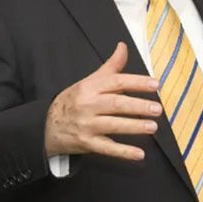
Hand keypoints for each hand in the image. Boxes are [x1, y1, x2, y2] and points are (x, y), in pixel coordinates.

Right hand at [45, 42, 161, 159]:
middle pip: (116, 104)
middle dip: (138, 106)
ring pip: (113, 125)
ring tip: (153, 127)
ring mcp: (86, 125)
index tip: (154, 84)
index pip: (116, 82)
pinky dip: (123, 152)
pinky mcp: (86, 143)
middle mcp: (88, 105)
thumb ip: (110, 67)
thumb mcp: (88, 82)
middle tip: (157, 108)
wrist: (45, 125)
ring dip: (134, 127)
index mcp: (90, 88)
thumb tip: (123, 47)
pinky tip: (139, 154)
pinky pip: (107, 148)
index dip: (137, 82)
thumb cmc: (72, 102)